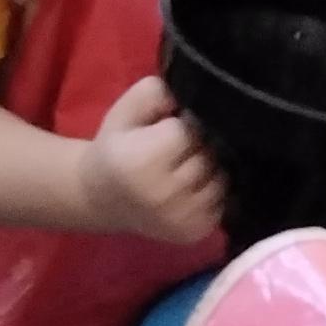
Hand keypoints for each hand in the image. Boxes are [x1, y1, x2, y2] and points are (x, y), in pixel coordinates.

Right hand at [78, 77, 225, 245]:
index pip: (188, 132)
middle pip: (207, 156)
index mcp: (141, 162)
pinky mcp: (194, 233)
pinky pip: (222, 203)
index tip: (173, 125)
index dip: (184, 124)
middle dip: (201, 146)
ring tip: (188, 165)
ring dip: (211, 169)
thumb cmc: (117, 148)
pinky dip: (213, 191)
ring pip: (221, 180)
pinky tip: (193, 185)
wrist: (102, 198)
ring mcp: (181, 218)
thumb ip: (154, 93)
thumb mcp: (124, 111)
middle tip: (182, 147)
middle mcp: (163, 195)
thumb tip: (189, 94)